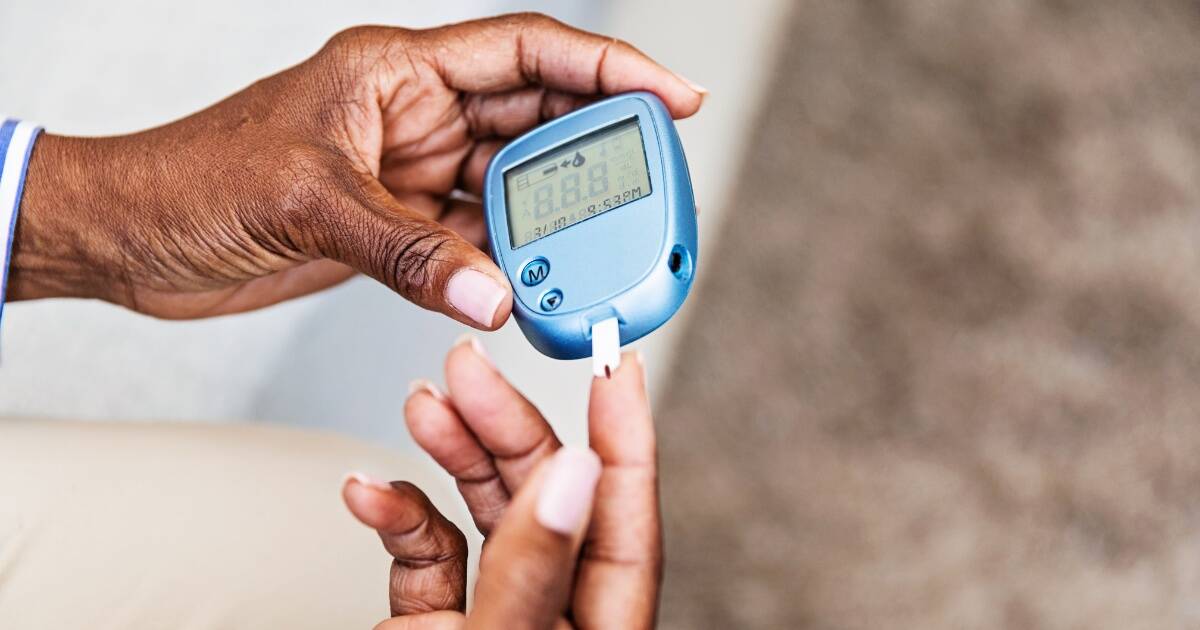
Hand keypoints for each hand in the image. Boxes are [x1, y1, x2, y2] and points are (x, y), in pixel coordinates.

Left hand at [11, 13, 703, 323]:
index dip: (608, 65)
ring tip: (609, 245)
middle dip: (600, 148)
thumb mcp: (307, 201)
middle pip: (537, 120)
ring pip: (514, 186)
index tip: (673, 95)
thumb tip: (493, 292)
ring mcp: (413, 172)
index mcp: (399, 71)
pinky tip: (541, 283)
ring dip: (560, 217)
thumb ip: (406, 249)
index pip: (527, 53)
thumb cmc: (194, 178)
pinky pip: (479, 241)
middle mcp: (416, 115)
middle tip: (655, 184)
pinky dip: (513, 263)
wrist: (136, 238)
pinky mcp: (401, 226)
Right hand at [343, 337, 659, 627]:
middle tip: (470, 367)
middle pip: (546, 493)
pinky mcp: (434, 619)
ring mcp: (494, 611)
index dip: (623, 432)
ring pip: (487, 509)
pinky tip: (372, 490)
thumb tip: (571, 477)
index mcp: (601, 625)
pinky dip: (399, 511)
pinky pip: (427, 549)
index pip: (624, 514)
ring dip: (453, 450)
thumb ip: (531, 568)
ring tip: (426, 403)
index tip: (615, 363)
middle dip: (505, 423)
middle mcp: (551, 609)